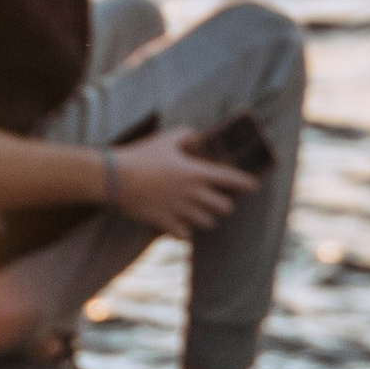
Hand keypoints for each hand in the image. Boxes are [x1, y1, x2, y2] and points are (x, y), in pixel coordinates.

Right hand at [108, 126, 261, 238]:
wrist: (115, 178)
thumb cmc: (141, 155)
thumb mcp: (165, 139)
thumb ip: (185, 134)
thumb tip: (196, 135)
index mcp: (195, 173)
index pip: (230, 179)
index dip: (245, 183)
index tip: (254, 186)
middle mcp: (193, 194)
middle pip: (224, 207)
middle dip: (224, 204)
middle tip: (219, 200)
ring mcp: (180, 211)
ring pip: (207, 223)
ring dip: (206, 218)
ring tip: (200, 213)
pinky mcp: (165, 223)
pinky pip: (184, 234)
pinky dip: (185, 230)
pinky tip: (180, 225)